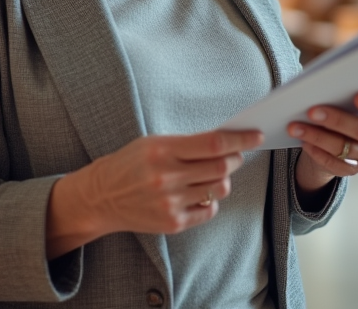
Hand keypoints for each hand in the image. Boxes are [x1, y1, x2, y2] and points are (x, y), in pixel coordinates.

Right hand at [47, 129, 262, 257]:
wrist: (101, 196)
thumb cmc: (131, 164)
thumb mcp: (154, 143)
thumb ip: (188, 144)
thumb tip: (227, 140)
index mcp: (162, 151)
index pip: (213, 143)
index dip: (240, 138)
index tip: (256, 135)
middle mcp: (166, 177)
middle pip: (221, 167)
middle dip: (235, 158)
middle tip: (234, 154)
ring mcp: (169, 203)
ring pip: (219, 189)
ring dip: (224, 180)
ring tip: (213, 174)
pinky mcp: (172, 223)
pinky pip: (209, 210)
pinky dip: (211, 200)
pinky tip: (198, 193)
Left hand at [289, 92, 357, 195]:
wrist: (347, 128)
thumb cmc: (352, 100)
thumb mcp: (356, 90)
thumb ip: (351, 86)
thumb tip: (328, 82)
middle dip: (336, 120)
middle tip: (312, 111)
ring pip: (345, 148)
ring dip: (318, 137)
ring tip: (297, 127)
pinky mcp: (357, 168)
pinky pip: (337, 165)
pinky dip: (318, 153)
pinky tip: (304, 142)